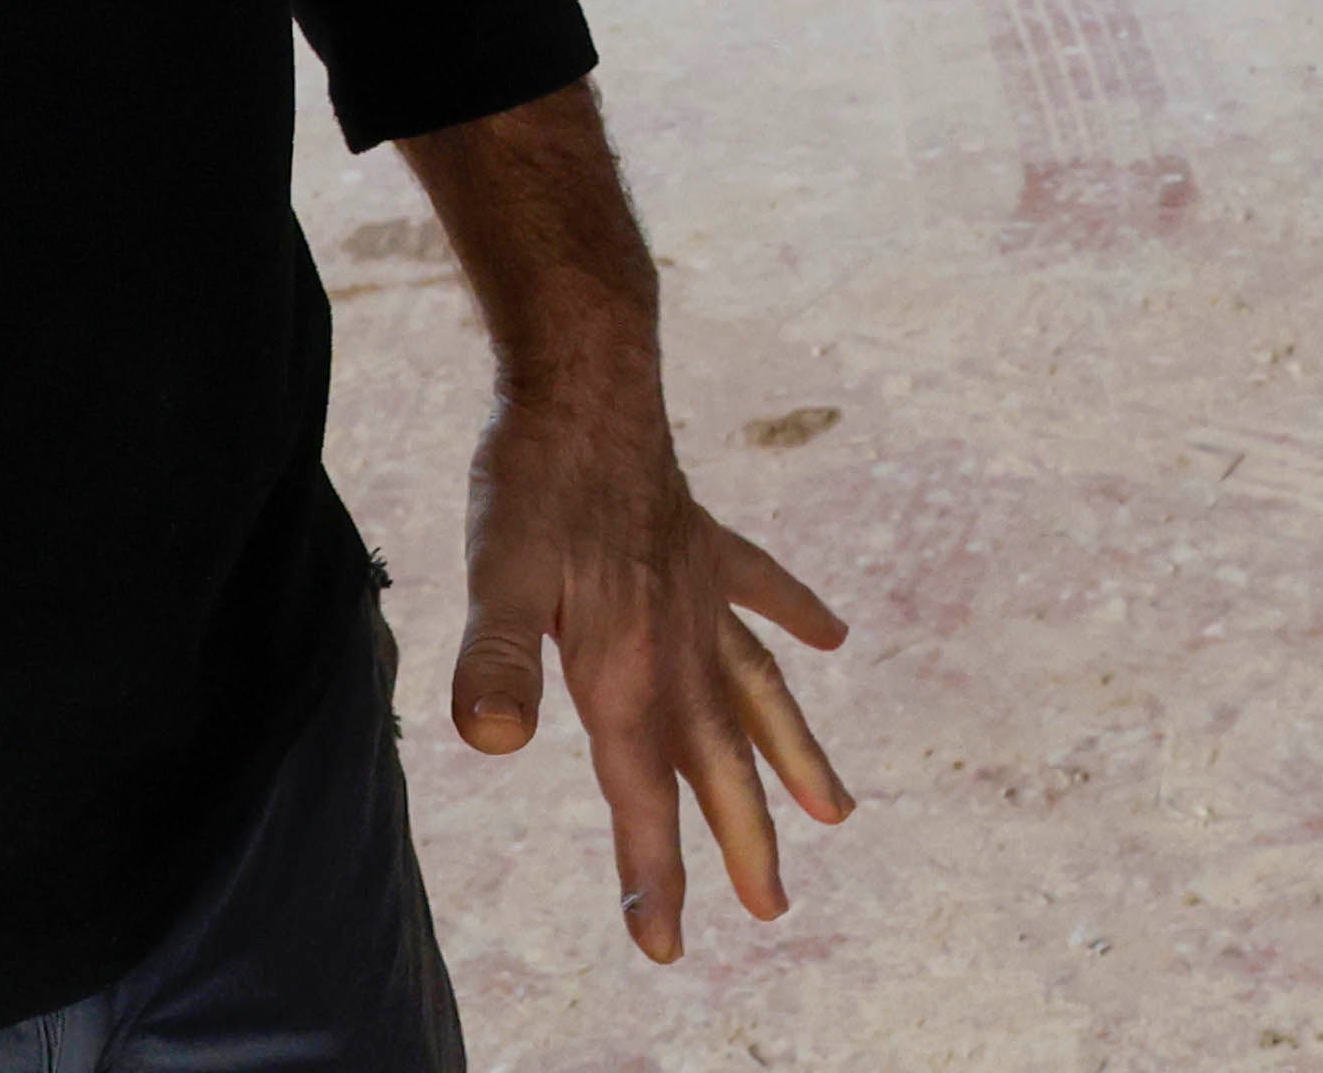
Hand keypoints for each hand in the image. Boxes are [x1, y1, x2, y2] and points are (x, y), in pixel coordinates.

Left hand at [453, 370, 853, 961]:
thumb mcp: (497, 572)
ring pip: (760, 692)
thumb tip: (486, 741)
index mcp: (630, 670)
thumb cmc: (534, 476)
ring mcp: (701, 591)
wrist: (586, 375)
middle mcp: (680, 643)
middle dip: (745, 840)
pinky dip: (796, 614)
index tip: (668, 947)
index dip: (654, 875)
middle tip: (774, 908)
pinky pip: (762, 590)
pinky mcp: (705, 541)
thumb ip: (497, 659)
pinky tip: (833, 635)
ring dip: (794, 754)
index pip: (645, 796)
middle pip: (720, 761)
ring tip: (836, 811)